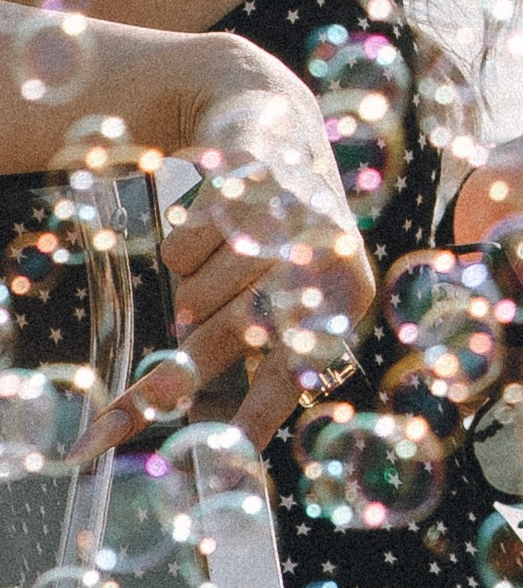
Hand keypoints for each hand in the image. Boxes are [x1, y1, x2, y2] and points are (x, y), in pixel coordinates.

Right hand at [142, 90, 375, 451]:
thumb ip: (272, 355)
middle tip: (114, 424)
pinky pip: (178, 252)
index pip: (296, 369)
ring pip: (194, 297)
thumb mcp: (295, 292)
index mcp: (344, 296)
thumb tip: (236, 445)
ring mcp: (282, 217)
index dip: (258, 417)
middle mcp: (322, 258)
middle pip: (228, 338)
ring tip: (217, 269)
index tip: (225, 461)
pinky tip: (211, 226)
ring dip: (188, 297)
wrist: (273, 125)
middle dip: (166, 384)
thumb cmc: (284, 232)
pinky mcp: (243, 183)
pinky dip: (180, 250)